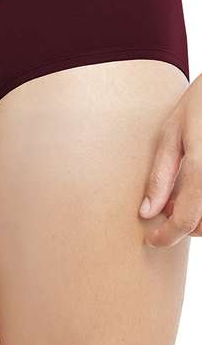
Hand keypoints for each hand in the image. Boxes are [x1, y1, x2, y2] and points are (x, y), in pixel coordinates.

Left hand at [139, 73, 201, 247]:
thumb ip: (161, 176)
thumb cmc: (198, 106)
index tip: (152, 239)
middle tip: (165, 205)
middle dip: (183, 225)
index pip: (186, 220)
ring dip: (198, 217)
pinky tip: (197, 183)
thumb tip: (147, 212)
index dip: (167, 236)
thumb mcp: (171, 135)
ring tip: (181, 193)